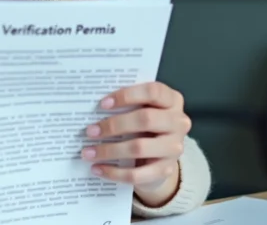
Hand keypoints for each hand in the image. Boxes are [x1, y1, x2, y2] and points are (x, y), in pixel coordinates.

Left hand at [81, 81, 190, 205]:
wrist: (160, 155)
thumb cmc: (144, 125)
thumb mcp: (141, 108)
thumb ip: (126, 104)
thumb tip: (92, 109)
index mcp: (172, 100)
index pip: (153, 92)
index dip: (127, 95)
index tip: (103, 104)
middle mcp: (178, 122)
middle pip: (146, 119)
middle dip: (114, 125)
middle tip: (90, 131)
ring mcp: (174, 148)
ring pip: (139, 148)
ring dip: (109, 150)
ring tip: (88, 152)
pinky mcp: (166, 170)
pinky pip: (137, 174)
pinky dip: (114, 172)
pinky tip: (97, 169)